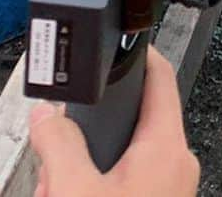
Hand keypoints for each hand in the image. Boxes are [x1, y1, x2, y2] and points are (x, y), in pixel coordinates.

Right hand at [29, 46, 198, 196]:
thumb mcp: (74, 188)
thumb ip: (58, 143)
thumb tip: (46, 115)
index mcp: (167, 147)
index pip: (160, 75)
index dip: (138, 52)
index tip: (120, 40)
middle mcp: (175, 165)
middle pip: (131, 119)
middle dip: (88, 129)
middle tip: (56, 143)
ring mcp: (167, 188)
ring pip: (122, 155)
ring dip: (83, 164)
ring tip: (54, 183)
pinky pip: (123, 180)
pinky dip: (93, 183)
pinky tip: (68, 194)